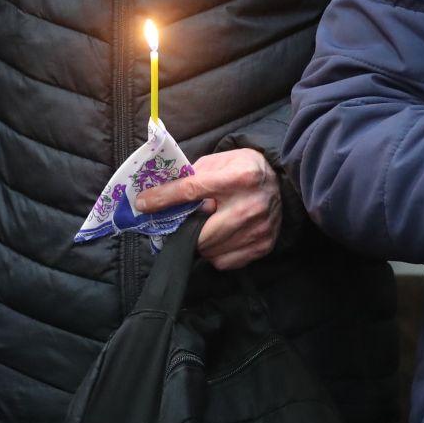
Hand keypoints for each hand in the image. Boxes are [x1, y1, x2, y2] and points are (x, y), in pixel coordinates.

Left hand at [131, 148, 281, 270]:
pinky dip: (214, 253)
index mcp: (239, 177)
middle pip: (200, 231)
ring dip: (199, 242)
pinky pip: (224, 261)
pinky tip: (219, 238)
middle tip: (178, 224)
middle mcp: (250, 205)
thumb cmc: (244, 169)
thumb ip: (194, 175)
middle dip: (183, 230)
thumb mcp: (221, 160)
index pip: (192, 190)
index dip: (163, 198)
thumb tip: (161, 192)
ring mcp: (258, 229)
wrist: (281, 184)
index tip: (142, 204)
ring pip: (210, 250)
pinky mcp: (262, 246)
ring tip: (202, 229)